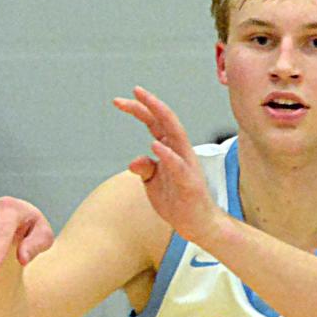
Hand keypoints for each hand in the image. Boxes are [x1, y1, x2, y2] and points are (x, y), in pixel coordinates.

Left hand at [113, 86, 218, 243]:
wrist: (196, 224)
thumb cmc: (177, 200)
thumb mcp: (153, 183)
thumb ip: (144, 168)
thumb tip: (134, 161)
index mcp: (170, 149)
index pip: (155, 123)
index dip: (139, 109)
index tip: (120, 100)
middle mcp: (180, 151)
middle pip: (166, 121)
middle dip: (150, 105)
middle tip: (133, 92)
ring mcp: (186, 165)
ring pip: (176, 135)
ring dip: (162, 118)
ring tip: (148, 105)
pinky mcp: (189, 182)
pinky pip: (178, 165)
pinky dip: (167, 154)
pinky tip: (155, 145)